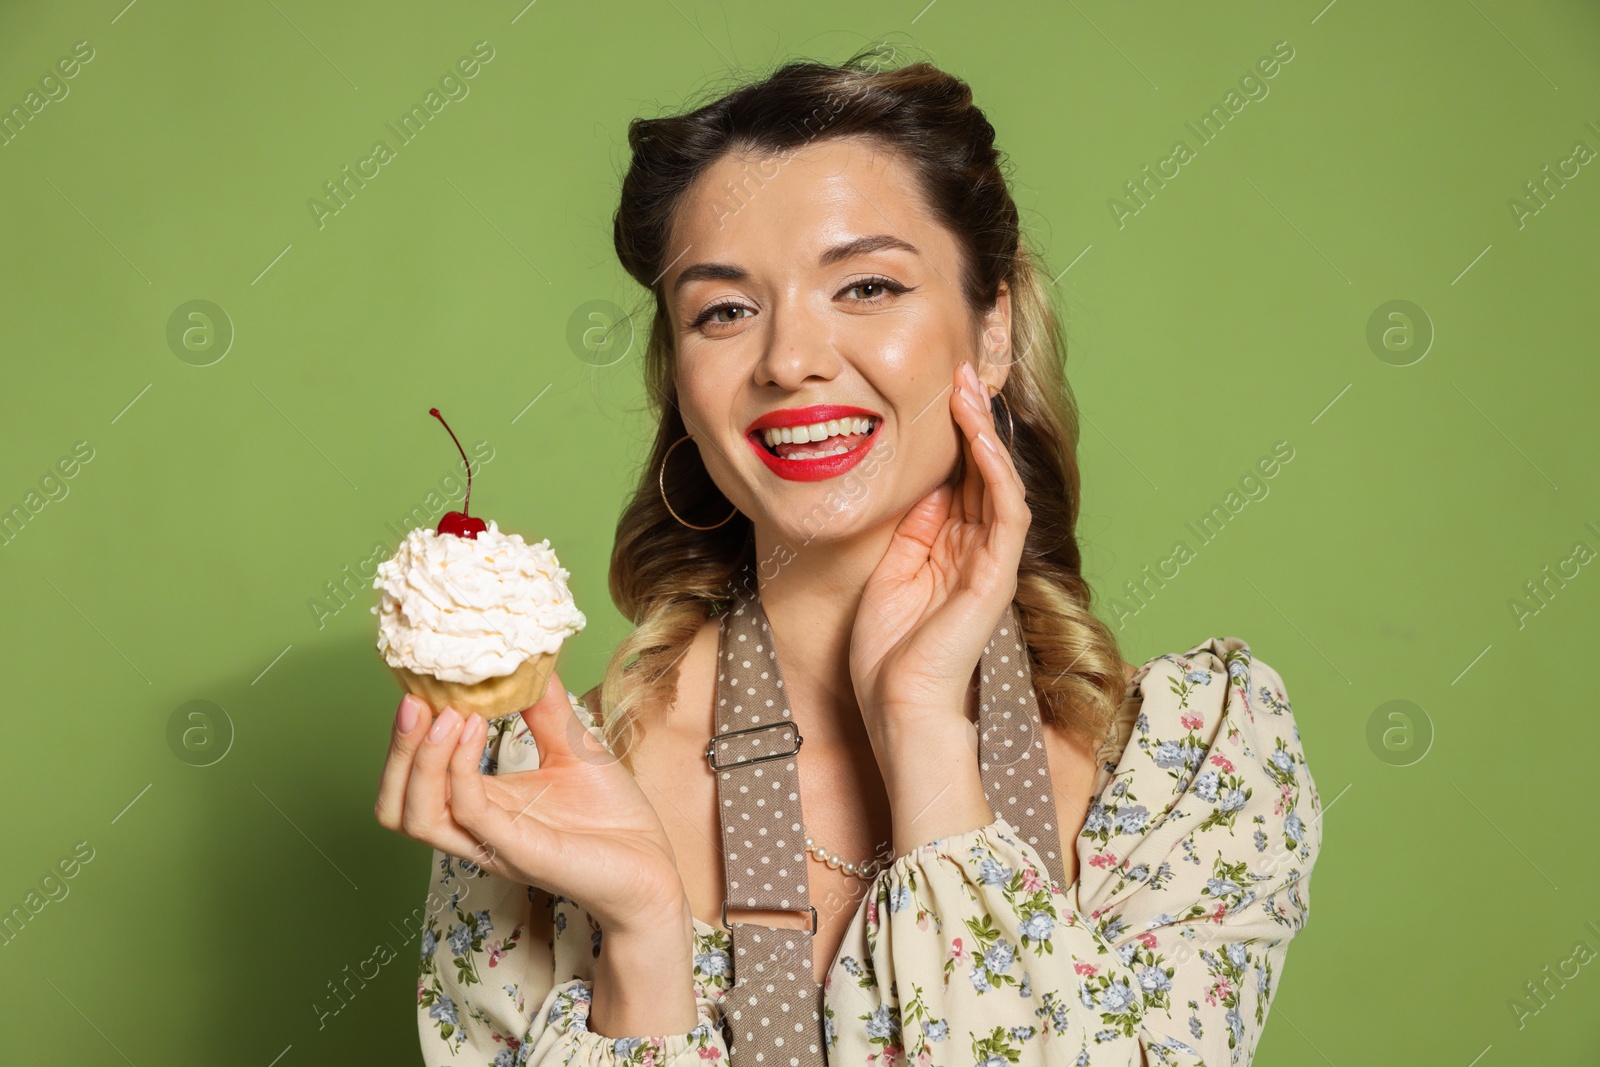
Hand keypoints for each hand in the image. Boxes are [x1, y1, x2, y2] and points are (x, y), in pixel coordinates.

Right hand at [374, 669, 688, 935]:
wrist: (653, 865)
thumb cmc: (612, 817)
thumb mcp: (573, 747)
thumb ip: (544, 707)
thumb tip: (525, 658)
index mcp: (481, 807)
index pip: (412, 781)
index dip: (407, 737)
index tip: (422, 687)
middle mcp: (476, 830)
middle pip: (396, 804)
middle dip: (397, 750)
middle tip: (415, 700)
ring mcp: (494, 843)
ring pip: (416, 816)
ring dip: (420, 761)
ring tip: (444, 714)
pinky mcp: (521, 851)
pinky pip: (470, 814)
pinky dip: (461, 770)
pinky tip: (474, 729)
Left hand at [850, 359, 1031, 755]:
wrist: (896, 704)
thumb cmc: (887, 652)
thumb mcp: (890, 572)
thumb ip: (913, 530)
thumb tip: (927, 483)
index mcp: (948, 548)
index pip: (959, 477)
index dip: (953, 433)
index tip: (941, 389)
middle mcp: (975, 549)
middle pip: (981, 471)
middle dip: (972, 420)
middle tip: (960, 371)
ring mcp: (990, 562)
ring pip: (998, 484)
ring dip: (985, 435)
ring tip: (969, 391)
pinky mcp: (996, 577)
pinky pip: (1006, 515)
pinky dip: (996, 475)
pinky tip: (981, 442)